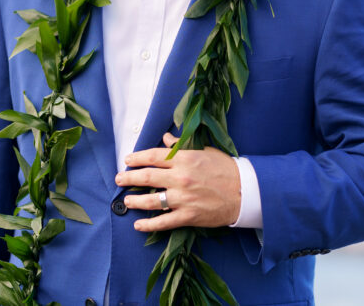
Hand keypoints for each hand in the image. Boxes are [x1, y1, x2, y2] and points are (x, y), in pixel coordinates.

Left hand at [114, 132, 240, 231]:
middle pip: (147, 176)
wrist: (245, 192)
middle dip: (129, 178)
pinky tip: (138, 225)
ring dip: (136, 200)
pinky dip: (149, 224)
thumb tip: (165, 138)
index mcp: (184, 159)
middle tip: (119, 179)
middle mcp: (181, 178)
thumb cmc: (225, 169)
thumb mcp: (204, 151)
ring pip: (152, 200)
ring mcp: (183, 198)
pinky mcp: (188, 216)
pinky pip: (164, 222)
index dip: (137, 158)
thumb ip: (181, 145)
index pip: (153, 156)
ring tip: (127, 200)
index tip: (127, 160)